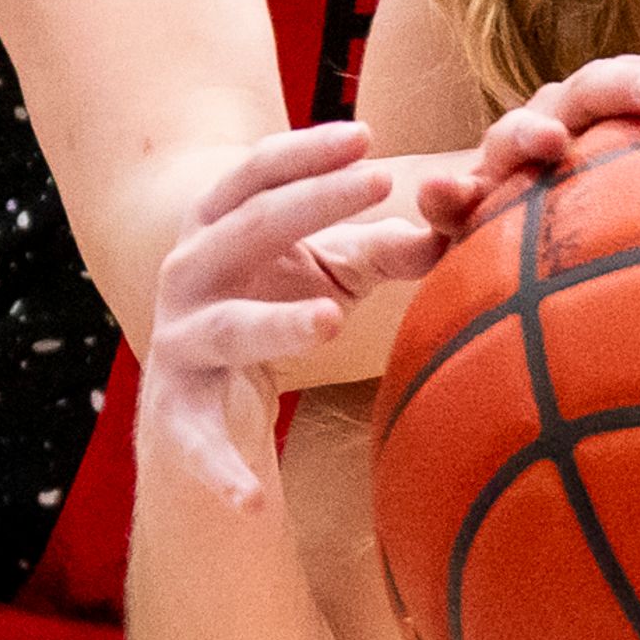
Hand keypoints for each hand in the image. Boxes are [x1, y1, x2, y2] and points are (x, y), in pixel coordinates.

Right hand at [140, 124, 444, 508]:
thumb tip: (463, 217)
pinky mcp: (175, 407)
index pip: (255, 171)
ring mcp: (178, 338)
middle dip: (310, 203)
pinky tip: (255, 505)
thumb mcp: (329, 267)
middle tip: (380, 182)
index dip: (307, 151)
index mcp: (216, 223)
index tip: (368, 135)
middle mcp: (188, 270)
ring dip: (276, 322)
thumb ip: (387, 245)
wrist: (188, 381)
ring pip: (227, 327)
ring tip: (330, 319)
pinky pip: (196, 439)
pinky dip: (221, 471)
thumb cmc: (272, 298)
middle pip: (246, 227)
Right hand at [414, 1, 639, 241]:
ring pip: (515, 132)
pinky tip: (445, 200)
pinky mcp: (467, 203)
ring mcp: (512, 150)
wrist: (506, 211)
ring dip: (528, 132)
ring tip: (550, 143)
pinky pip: (449, 198)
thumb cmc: (612, 165)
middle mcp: (569, 110)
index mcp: (628, 92)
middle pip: (600, 86)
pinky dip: (443, 195)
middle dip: (631, 85)